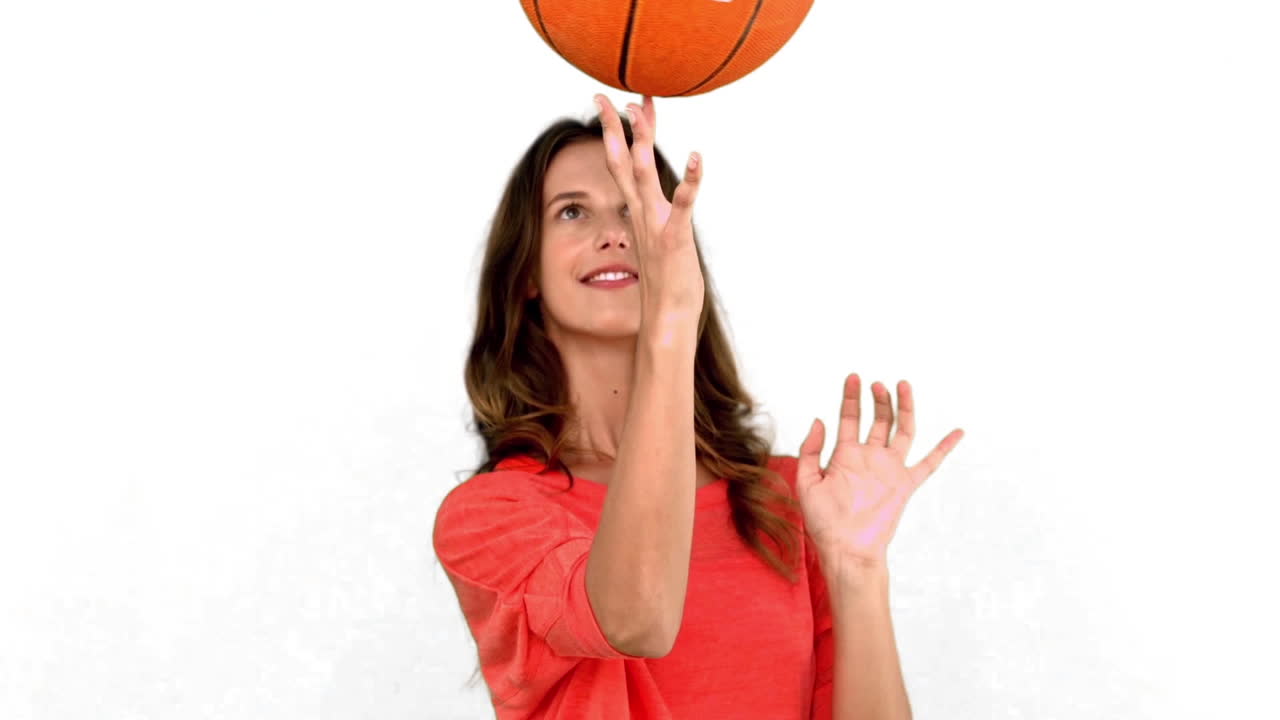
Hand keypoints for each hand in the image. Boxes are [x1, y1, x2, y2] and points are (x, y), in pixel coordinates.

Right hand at [595, 93, 705, 325]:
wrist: (665, 321)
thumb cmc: (668, 285)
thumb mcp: (659, 242)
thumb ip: (656, 220)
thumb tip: (658, 205)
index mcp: (638, 214)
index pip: (622, 165)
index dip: (621, 133)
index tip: (622, 103)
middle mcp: (642, 215)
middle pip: (623, 162)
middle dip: (617, 127)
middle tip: (611, 95)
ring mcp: (655, 226)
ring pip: (642, 176)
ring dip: (642, 142)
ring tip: (642, 111)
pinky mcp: (674, 239)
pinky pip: (682, 205)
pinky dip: (690, 180)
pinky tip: (697, 157)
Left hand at [795, 374, 963, 568]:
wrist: (846, 549)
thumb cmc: (823, 522)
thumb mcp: (807, 482)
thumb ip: (810, 451)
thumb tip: (819, 420)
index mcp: (844, 456)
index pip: (849, 418)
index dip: (851, 398)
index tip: (853, 377)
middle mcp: (869, 458)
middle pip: (878, 420)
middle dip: (878, 400)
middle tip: (876, 384)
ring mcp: (889, 470)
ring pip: (902, 432)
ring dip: (903, 409)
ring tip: (901, 385)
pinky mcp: (905, 485)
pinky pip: (930, 463)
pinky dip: (944, 448)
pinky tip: (958, 432)